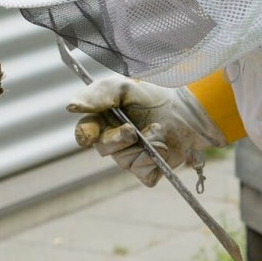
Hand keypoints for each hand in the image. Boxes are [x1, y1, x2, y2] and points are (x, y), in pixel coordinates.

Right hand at [67, 76, 224, 186]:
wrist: (190, 109)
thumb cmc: (155, 95)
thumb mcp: (125, 87)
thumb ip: (98, 95)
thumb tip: (71, 106)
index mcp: (103, 121)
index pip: (84, 133)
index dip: (85, 135)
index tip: (89, 135)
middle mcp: (113, 141)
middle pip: (104, 149)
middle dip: (118, 140)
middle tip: (133, 130)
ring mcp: (130, 157)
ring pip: (125, 161)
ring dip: (144, 146)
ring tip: (159, 130)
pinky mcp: (148, 170)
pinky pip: (143, 173)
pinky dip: (155, 160)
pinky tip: (164, 147)